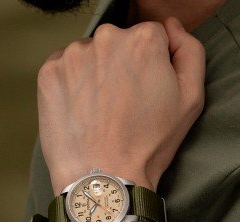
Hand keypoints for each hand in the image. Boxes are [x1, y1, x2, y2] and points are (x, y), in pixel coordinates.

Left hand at [37, 17, 204, 195]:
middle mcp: (106, 38)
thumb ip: (190, 52)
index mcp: (143, 40)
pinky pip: (64, 68)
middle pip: (117, 43)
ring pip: (89, 55)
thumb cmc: (148, 144)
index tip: (142, 93)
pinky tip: (80, 110)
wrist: (103, 176)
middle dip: (120, 67)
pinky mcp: (49, 73)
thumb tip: (171, 26)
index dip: (148, 67)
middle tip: (120, 105)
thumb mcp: (190, 100)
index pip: (149, 38)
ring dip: (94, 74)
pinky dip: (71, 83)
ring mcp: (73, 55)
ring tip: (98, 111)